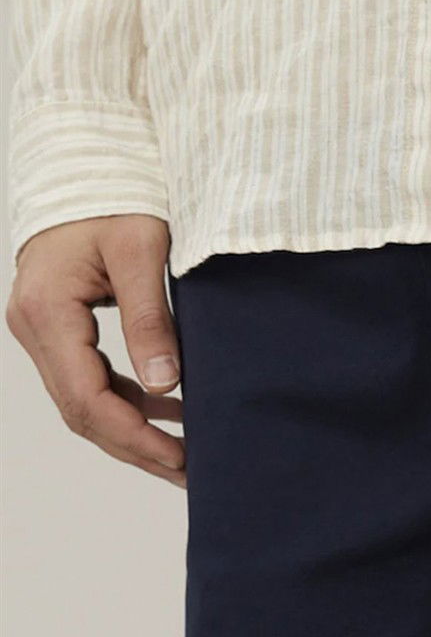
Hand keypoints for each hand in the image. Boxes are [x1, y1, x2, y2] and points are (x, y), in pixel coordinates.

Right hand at [6, 215, 185, 486]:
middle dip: (135, 447)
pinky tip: (172, 415)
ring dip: (133, 431)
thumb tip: (166, 386)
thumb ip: (151, 318)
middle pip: (81, 410)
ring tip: (186, 456)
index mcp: (48, 310)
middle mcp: (33, 326)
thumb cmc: (115, 196)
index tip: (179, 459)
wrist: (85, 164)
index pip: (85, 396)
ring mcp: (41, 329)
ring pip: (83, 402)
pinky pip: (91, 380)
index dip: (133, 436)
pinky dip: (130, 402)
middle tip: (190, 472)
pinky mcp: (59, 328)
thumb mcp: (143, 251)